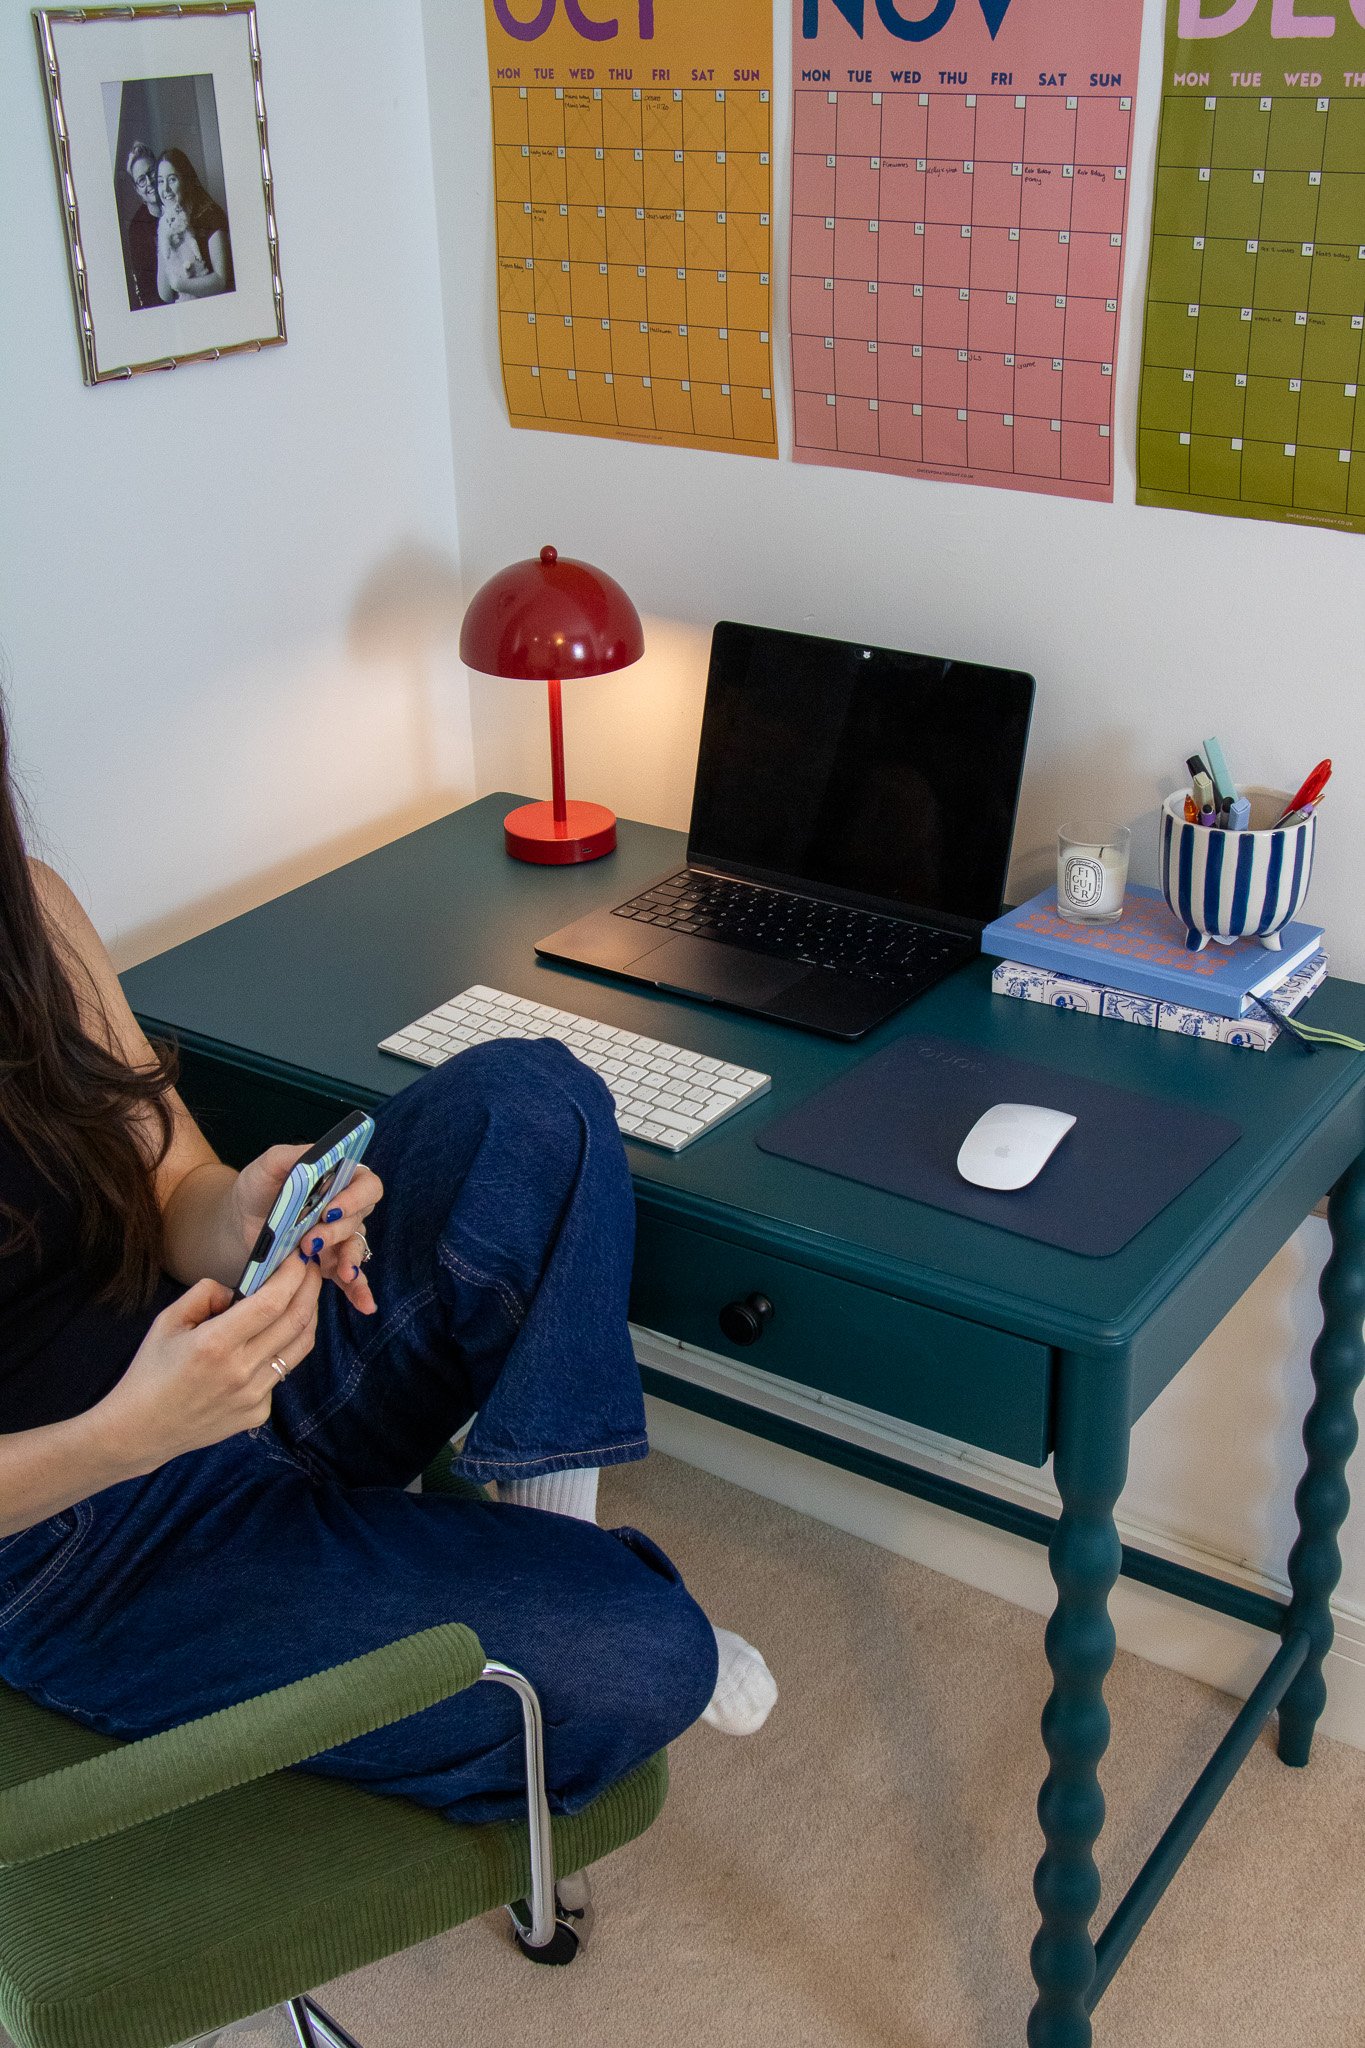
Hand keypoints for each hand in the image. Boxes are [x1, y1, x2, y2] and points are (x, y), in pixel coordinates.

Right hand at [93, 1257, 321, 1476]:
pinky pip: (280, 1374)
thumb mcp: (167, 1322)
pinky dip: (280, 1351)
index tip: (299, 1257)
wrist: (140, 1431)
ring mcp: (253, 1395)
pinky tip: (267, 1343)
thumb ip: (204, 1294)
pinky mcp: (258, 1413)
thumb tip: (237, 1290)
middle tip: (312, 1268)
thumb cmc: (150, 1372)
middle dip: (311, 1287)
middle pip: (296, 1321)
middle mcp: (241, 1370)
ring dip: (308, 1316)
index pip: (271, 1303)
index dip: (293, 1276)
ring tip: (305, 1296)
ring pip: (299, 1348)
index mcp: (215, 1343)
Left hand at [231, 1145, 383, 1317]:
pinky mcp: (331, 1263)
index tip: (330, 1209)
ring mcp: (340, 1237)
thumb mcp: (268, 1166)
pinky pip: (352, 1277)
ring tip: (340, 1272)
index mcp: (338, 1178)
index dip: (355, 1197)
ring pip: (357, 1248)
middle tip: (310, 1242)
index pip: (365, 1183)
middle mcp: (345, 1207)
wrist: (238, 1223)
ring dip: (350, 1260)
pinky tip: (364, 1305)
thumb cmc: (256, 1189)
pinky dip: (359, 1290)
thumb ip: (291, 1156)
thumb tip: (316, 1156)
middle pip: (360, 1218)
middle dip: (337, 1232)